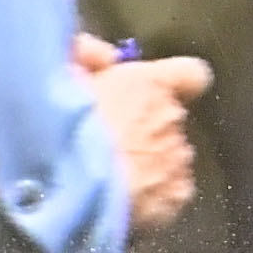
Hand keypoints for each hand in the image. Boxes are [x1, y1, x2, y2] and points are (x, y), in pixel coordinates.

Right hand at [78, 38, 211, 237]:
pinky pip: (170, 191)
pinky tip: (124, 199)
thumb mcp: (62, 72)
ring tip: (111, 175)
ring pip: (170, 155)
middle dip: (146, 125)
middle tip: (108, 139)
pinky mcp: (175, 196)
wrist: (71, 186)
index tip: (156, 90)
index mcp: (150, 83)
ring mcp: (177, 158)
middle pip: (170, 117)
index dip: (178, 81)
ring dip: (148, 161)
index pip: (191, 74)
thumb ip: (87, 54)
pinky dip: (153, 195)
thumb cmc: (65, 125)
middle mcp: (172, 118)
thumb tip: (104, 58)